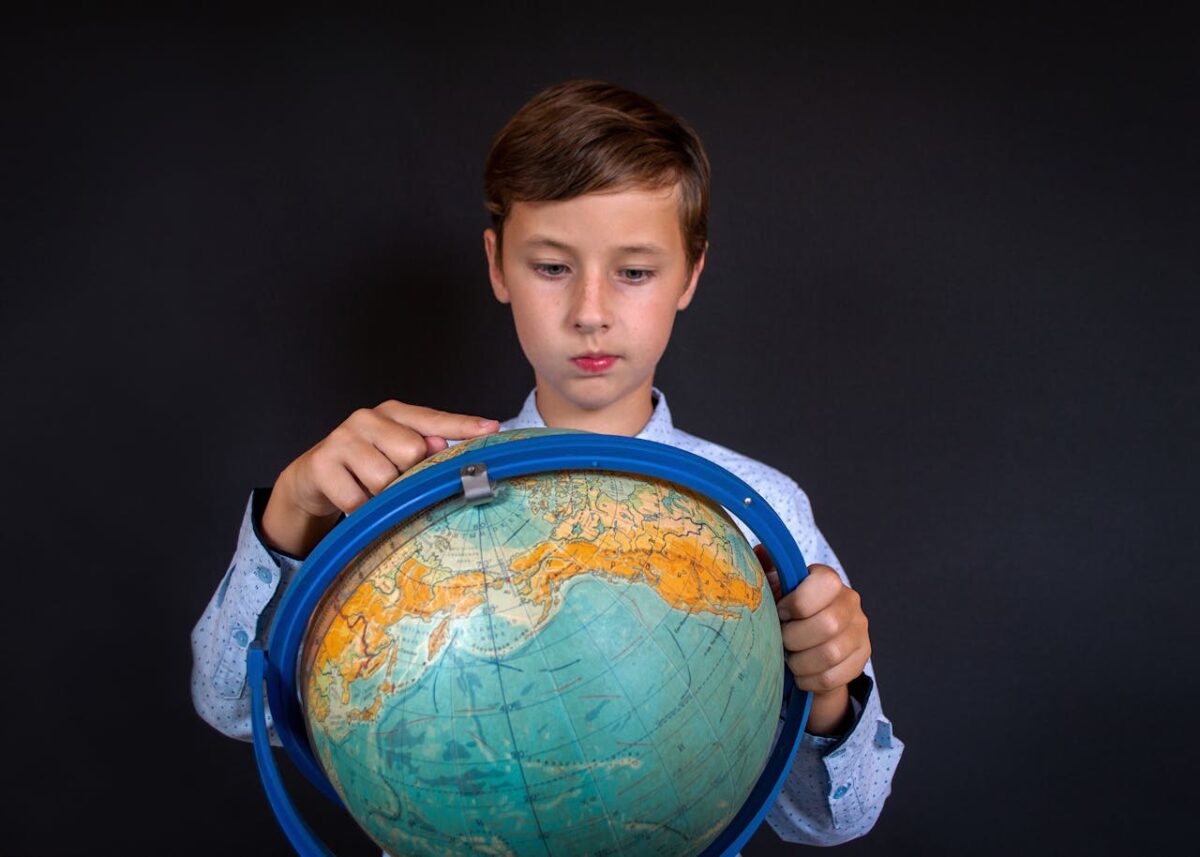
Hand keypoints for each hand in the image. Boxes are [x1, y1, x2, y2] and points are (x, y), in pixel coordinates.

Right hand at [261, 401, 499, 556]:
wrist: (312, 478)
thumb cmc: (365, 465)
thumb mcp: (395, 454)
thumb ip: (424, 449)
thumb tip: (441, 447)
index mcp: (393, 413)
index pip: (433, 419)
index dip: (463, 426)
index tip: (491, 430)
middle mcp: (367, 418)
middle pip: (412, 451)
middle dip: (407, 475)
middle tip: (393, 481)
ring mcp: (342, 439)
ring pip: (385, 478)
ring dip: (382, 496)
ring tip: (371, 491)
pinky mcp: (321, 464)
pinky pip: (358, 499)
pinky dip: (361, 509)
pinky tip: (354, 500)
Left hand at [755, 545, 870, 734]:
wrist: (807, 642)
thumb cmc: (785, 611)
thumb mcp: (774, 588)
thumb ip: (766, 570)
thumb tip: (760, 552)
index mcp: (828, 579)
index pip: (825, 583)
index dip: (797, 602)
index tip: (780, 612)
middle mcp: (850, 602)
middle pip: (828, 625)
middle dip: (795, 638)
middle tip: (781, 641)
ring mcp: (860, 631)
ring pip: (830, 654)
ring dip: (800, 662)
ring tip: (788, 658)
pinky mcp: (861, 658)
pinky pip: (834, 676)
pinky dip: (809, 680)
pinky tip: (800, 674)